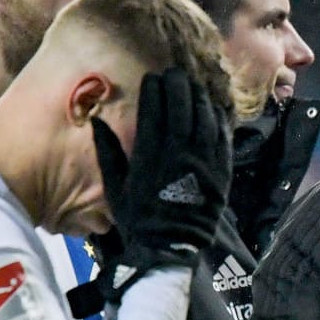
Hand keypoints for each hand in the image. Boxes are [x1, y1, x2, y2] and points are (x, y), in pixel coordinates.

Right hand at [92, 67, 231, 298]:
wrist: (171, 246)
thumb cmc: (138, 218)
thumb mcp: (115, 187)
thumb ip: (107, 152)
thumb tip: (97, 121)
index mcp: (149, 155)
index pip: (153, 110)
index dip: (154, 90)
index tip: (152, 77)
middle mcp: (178, 153)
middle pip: (181, 107)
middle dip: (178, 85)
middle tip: (174, 73)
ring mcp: (202, 161)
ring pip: (204, 118)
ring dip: (199, 97)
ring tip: (193, 85)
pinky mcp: (221, 171)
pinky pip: (222, 138)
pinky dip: (218, 119)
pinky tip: (213, 108)